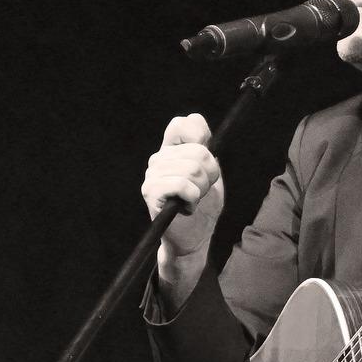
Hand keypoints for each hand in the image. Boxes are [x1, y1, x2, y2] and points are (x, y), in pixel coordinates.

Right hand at [142, 114, 223, 257]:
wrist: (194, 238)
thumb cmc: (202, 207)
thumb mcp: (211, 175)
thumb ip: (206, 152)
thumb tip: (201, 135)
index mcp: (172, 151)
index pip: (182, 124)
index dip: (201, 136)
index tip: (207, 158)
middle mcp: (159, 159)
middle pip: (198, 151)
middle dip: (210, 175)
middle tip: (202, 191)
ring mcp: (152, 175)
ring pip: (192, 169)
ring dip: (201, 190)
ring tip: (194, 200)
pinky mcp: (151, 192)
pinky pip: (182, 185)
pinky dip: (192, 198)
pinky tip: (187, 207)